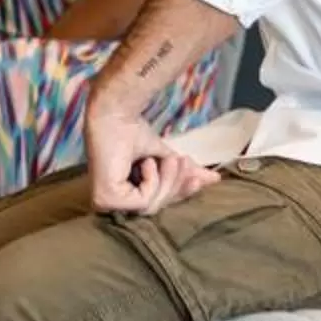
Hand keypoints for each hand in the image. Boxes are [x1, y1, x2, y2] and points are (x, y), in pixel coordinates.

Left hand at [86, 100, 220, 215]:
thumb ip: (185, 172)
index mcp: (122, 194)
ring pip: (151, 207)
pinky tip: (146, 162)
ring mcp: (105, 203)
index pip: (156, 203)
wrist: (118, 113)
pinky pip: (143, 201)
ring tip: (170, 158)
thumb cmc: (133, 130)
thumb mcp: (167, 157)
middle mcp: (110, 203)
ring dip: (167, 180)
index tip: (202, 180)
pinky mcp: (105, 200)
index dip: (179, 194)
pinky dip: (151, 180)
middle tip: (185, 162)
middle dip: (176, 185)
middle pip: (156, 207)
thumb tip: (214, 179)